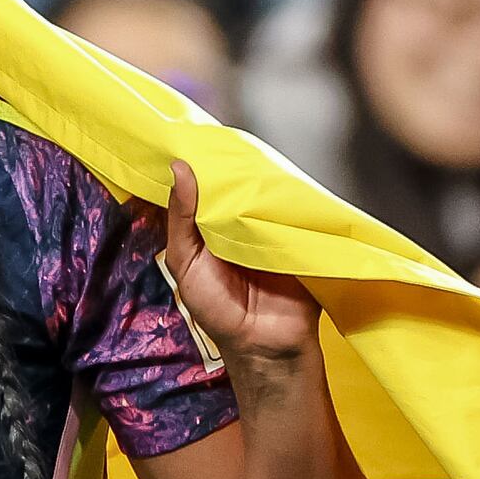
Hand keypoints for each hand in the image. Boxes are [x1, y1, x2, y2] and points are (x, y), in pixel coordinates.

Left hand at [161, 159, 324, 399]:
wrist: (266, 345)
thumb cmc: (218, 309)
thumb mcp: (186, 263)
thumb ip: (181, 220)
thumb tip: (180, 169)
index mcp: (209, 228)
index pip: (206, 187)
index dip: (204, 163)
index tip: (201, 132)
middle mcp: (239, 225)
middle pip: (239, 186)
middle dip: (236, 166)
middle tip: (235, 137)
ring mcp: (271, 229)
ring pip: (267, 195)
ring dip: (265, 181)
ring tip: (262, 154)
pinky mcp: (299, 237)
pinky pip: (296, 213)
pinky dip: (292, 200)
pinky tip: (287, 183)